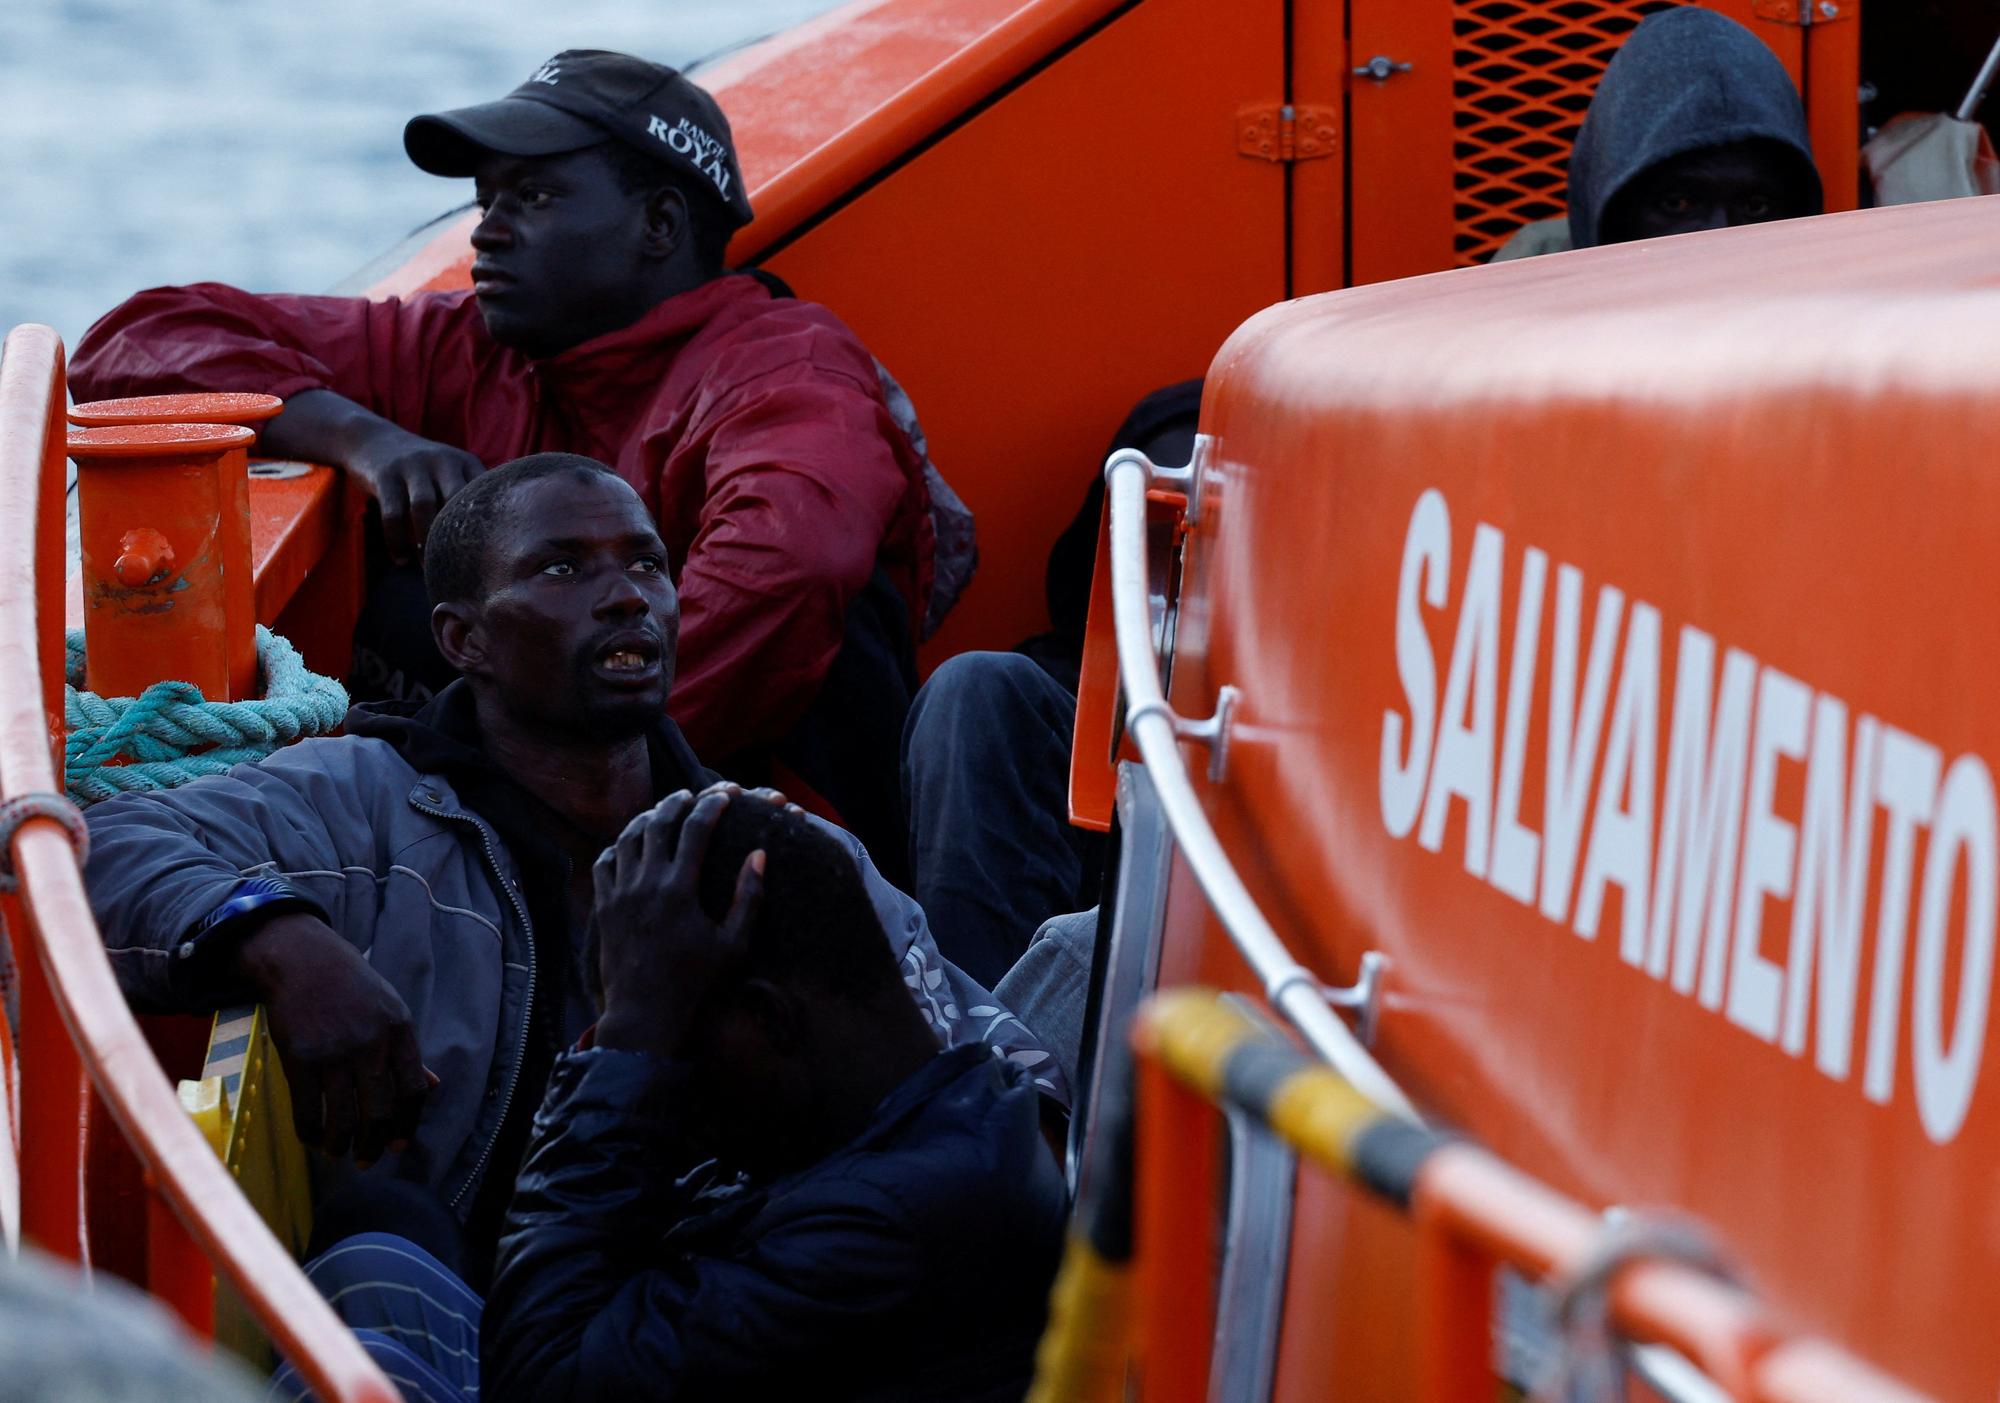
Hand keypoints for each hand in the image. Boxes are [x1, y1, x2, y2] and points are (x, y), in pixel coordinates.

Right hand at [236, 913, 429, 1166]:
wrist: (304, 961)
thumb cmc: (354, 987)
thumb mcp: (392, 1010)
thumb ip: (410, 1053)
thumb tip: (432, 1088)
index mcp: (400, 1032)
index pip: (414, 1090)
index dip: (408, 1125)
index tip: (399, 1145)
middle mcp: (370, 1044)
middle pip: (379, 1111)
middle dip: (374, 1146)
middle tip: (367, 1160)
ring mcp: (333, 1053)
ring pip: (342, 1118)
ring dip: (341, 1146)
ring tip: (339, 1153)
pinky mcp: (299, 1058)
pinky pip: (307, 1110)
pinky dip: (311, 1133)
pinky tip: (314, 1139)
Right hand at [343, 422, 483, 563]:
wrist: (374, 440)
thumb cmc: (422, 470)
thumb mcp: (450, 472)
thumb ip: (469, 496)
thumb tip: (493, 544)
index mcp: (465, 463)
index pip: (484, 495)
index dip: (486, 526)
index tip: (488, 557)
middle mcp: (443, 460)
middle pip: (456, 500)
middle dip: (457, 535)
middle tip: (458, 567)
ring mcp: (413, 465)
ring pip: (424, 507)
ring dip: (426, 541)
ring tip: (427, 568)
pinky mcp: (385, 474)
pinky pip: (392, 513)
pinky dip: (396, 540)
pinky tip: (400, 560)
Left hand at [593, 789, 763, 1059]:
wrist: (643, 1018)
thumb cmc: (696, 985)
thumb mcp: (733, 945)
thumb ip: (749, 897)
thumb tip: (759, 855)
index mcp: (680, 889)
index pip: (696, 829)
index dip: (713, 804)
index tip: (728, 794)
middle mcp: (646, 884)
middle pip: (658, 823)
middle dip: (678, 802)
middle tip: (692, 794)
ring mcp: (620, 895)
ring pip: (627, 838)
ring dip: (646, 818)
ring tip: (661, 812)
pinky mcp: (603, 909)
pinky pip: (603, 863)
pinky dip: (617, 846)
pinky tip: (628, 846)